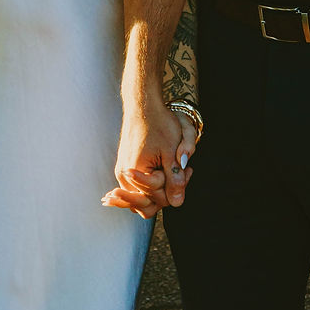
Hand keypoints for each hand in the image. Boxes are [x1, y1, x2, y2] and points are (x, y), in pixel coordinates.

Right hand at [111, 96, 193, 214]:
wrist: (144, 106)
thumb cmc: (159, 125)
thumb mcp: (171, 151)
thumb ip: (174, 179)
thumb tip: (177, 203)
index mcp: (135, 174)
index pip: (159, 197)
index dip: (176, 185)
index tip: (186, 169)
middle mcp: (125, 177)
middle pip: (150, 200)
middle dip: (170, 188)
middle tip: (184, 170)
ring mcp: (123, 174)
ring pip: (146, 195)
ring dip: (163, 185)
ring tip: (176, 167)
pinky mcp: (125, 169)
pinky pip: (141, 186)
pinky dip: (155, 180)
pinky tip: (167, 167)